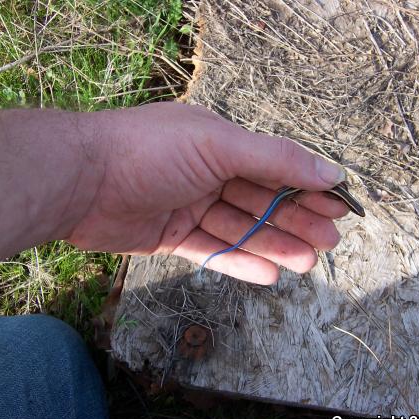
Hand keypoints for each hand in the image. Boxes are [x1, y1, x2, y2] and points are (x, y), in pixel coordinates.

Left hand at [68, 103, 348, 283]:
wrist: (78, 181)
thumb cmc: (150, 151)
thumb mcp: (218, 145)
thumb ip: (275, 159)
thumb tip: (329, 172)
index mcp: (220, 144)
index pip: (276, 167)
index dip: (308, 187)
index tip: (340, 207)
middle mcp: (207, 173)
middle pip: (262, 201)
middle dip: (297, 221)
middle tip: (329, 242)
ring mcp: (188, 205)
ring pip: (241, 229)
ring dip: (274, 245)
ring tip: (307, 263)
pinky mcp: (170, 235)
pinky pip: (212, 250)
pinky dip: (239, 262)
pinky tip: (269, 275)